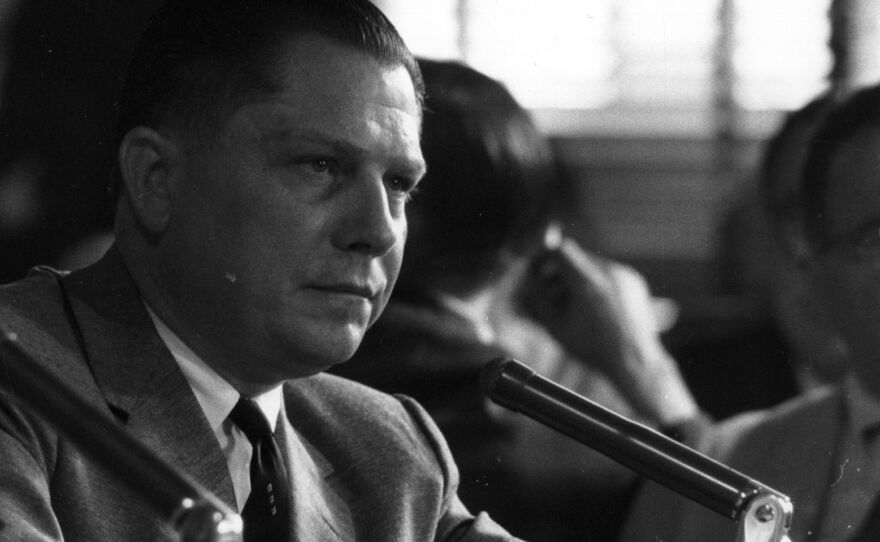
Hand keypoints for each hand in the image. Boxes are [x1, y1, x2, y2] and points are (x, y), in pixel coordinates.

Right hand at [519, 238, 697, 424]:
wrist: (635, 362)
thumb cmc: (594, 349)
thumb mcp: (556, 328)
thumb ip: (537, 302)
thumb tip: (524, 287)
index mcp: (587, 282)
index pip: (560, 250)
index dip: (544, 257)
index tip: (538, 271)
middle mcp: (608, 273)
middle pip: (575, 258)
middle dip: (559, 272)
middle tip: (550, 292)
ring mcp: (624, 275)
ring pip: (591, 264)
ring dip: (577, 278)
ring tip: (573, 305)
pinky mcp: (634, 282)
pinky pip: (608, 272)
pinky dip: (596, 283)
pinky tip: (594, 307)